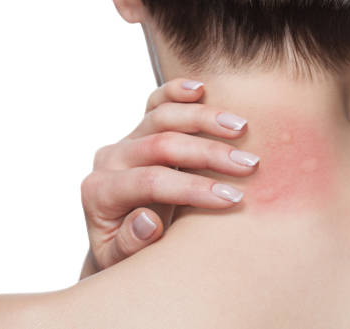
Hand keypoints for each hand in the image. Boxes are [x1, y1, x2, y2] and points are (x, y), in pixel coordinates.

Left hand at [79, 78, 258, 278]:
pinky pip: (157, 102)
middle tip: (249, 165)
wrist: (121, 236)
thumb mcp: (121, 261)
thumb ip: (130, 244)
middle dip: (209, 153)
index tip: (232, 199)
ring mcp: (126, 140)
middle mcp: (111, 159)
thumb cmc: (126, 252)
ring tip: (241, 127)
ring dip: (205, 119)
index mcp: (100, 192)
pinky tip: (200, 88)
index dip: (193, 189)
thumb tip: (147, 220)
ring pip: (162, 115)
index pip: (151, 182)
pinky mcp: (141, 128)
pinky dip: (176, 91)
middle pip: (161, 144)